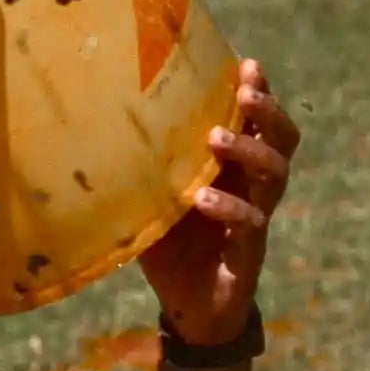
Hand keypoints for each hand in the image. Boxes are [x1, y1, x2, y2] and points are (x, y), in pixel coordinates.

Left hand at [139, 59, 297, 345]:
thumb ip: (138, 168)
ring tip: (217, 137)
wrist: (187, 307)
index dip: (258, 92)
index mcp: (234, 168)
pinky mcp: (248, 253)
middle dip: (268, 111)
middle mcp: (252, 187)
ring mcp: (256, 217)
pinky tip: (206, 198)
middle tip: (245, 91)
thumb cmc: (169, 246)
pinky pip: (251, 224)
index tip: (246, 63)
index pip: (258, 121)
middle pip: (283, 138)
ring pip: (275, 174)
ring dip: (249, 150)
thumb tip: (86, 129)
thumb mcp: (150, 199)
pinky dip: (230, 208)